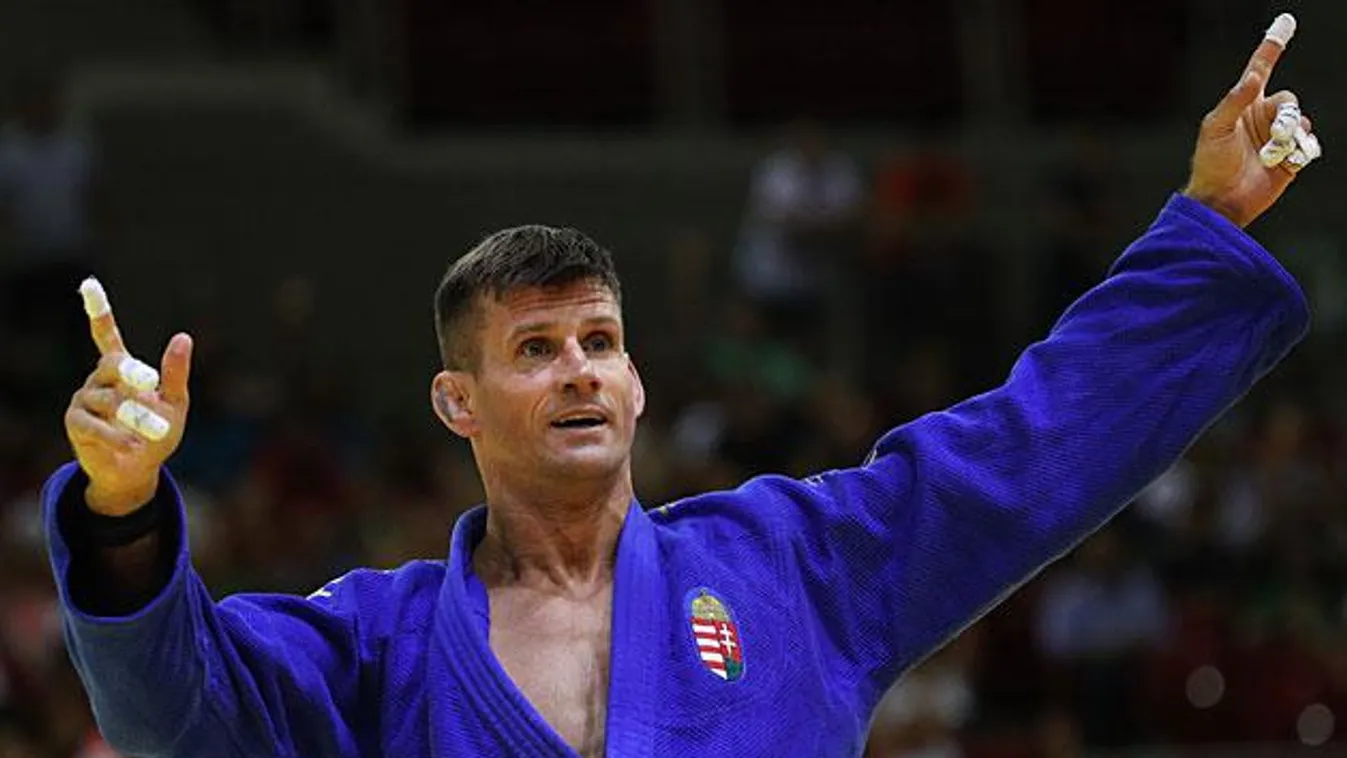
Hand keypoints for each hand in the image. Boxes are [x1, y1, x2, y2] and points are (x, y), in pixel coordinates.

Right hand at [64, 282, 192, 515]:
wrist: (137, 471)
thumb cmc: (158, 433)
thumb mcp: (176, 404)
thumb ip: (176, 374)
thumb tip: (182, 336)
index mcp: (121, 369)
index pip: (106, 335)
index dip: (99, 312)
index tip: (89, 284)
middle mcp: (98, 379)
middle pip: (113, 366)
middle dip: (132, 373)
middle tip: (149, 383)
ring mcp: (84, 400)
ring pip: (110, 400)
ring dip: (138, 417)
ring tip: (158, 431)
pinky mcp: (76, 424)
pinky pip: (94, 425)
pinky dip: (115, 435)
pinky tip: (131, 445)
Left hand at [1183, 14, 1319, 227]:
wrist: (1221, 201)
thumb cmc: (1211, 164)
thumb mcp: (1215, 129)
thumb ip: (1234, 101)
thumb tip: (1253, 76)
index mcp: (1244, 106)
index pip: (1262, 69)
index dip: (1272, 47)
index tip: (1286, 22)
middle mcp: (1263, 118)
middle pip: (1290, 101)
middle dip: (1286, 116)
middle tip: (1277, 134)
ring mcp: (1278, 138)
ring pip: (1301, 124)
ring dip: (1290, 139)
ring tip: (1270, 156)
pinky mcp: (1290, 159)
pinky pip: (1309, 145)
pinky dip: (1301, 151)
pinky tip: (1285, 162)